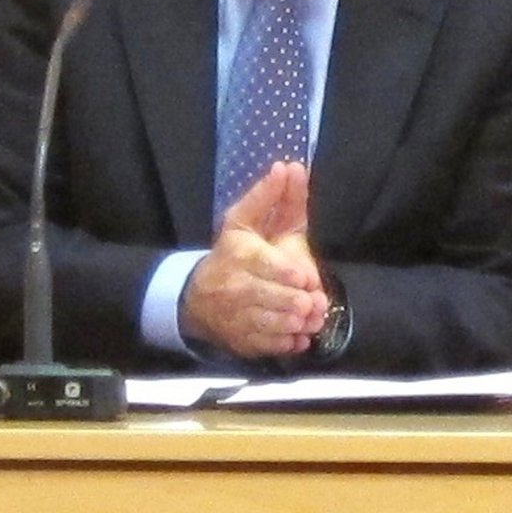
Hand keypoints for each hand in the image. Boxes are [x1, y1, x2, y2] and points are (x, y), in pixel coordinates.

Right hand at [180, 162, 328, 356]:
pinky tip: (300, 336)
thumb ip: (271, 196)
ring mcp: (239, 317)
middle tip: (314, 304)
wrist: (197, 297)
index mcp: (240, 254)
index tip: (305, 278)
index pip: (265, 265)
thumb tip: (290, 167)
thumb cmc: (231, 253)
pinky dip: (289, 343)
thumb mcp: (245, 220)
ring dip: (298, 323)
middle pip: (273, 298)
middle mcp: (236, 287)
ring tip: (312, 318)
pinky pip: (270, 345)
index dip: (287, 273)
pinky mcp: (244, 341)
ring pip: (274, 324)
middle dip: (298, 303)